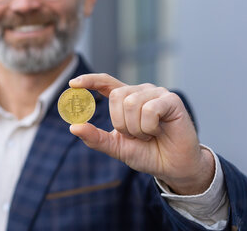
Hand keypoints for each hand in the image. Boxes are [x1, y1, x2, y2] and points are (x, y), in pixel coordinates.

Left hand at [69, 73, 214, 194]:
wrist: (173, 167)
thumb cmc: (147, 153)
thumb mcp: (117, 147)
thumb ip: (95, 138)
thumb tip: (73, 127)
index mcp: (126, 99)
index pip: (105, 82)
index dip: (89, 80)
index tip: (73, 84)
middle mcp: (141, 92)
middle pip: (116, 96)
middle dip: (120, 122)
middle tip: (135, 135)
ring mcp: (157, 94)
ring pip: (132, 103)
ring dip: (136, 128)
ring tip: (149, 135)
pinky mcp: (171, 100)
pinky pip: (149, 109)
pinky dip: (149, 127)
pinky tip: (159, 131)